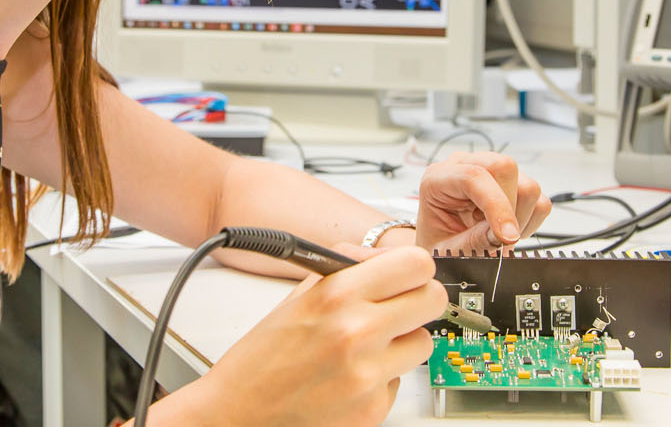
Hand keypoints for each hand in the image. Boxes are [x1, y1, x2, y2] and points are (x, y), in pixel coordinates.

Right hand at [166, 245, 446, 426]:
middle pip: (433, 299)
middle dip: (418, 301)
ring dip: (402, 343)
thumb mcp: (300, 296)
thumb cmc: (261, 359)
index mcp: (337, 296)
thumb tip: (387, 259)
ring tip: (367, 348)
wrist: (237, 413)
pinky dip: (381, 378)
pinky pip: (399, 381)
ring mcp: (368, 375)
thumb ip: (347, 269)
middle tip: (399, 308)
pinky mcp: (373, 409)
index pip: (416, 264)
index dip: (414, 269)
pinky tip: (349, 378)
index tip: (407, 276)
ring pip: (423, 343)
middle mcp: (357, 333)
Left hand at [413, 152, 550, 253]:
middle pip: (506, 168)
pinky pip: (539, 199)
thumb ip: (473, 242)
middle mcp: (466, 166)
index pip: (474, 176)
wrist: (441, 244)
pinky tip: (507, 229)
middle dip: (509, 208)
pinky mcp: (514, 184)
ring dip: (520, 217)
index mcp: (439, 177)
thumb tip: (503, 236)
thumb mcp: (446, 250)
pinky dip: (530, 221)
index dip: (495, 205)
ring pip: (527, 184)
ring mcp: (492, 172)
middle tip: (499, 236)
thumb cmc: (438, 243)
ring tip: (498, 234)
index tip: (507, 236)